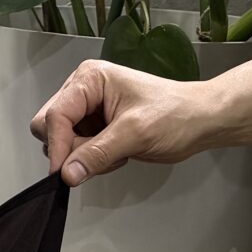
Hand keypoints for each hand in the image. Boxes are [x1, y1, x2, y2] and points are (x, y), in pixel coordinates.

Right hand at [31, 59, 216, 185]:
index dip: (57, 145)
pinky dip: (92, 159)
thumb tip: (68, 173)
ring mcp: (88, 109)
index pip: (55, 114)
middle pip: (50, 126)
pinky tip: (117, 154)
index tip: (63, 173)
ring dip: (84, 155)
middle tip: (102, 157)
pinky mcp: (95, 126)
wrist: (201, 120)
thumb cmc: (177, 114)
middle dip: (71, 149)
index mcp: (90, 79)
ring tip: (117, 152)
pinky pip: (76, 149)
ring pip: (61, 141)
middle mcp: (84, 90)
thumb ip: (98, 153)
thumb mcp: (136, 134)